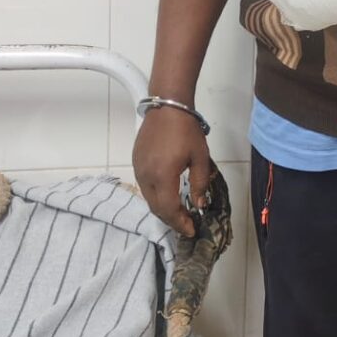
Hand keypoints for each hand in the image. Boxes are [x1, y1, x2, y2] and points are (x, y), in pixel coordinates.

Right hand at [132, 107, 212, 238]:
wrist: (167, 106)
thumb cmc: (186, 130)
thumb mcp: (200, 157)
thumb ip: (200, 183)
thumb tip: (199, 204)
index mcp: (162, 176)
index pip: (168, 209)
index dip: (179, 223)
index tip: (191, 230)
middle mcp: (146, 176)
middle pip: (156, 207)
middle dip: (171, 219)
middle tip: (186, 224)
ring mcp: (138, 169)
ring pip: (149, 198)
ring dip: (162, 208)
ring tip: (178, 213)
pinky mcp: (136, 162)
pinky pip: (145, 186)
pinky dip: (156, 196)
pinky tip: (167, 195)